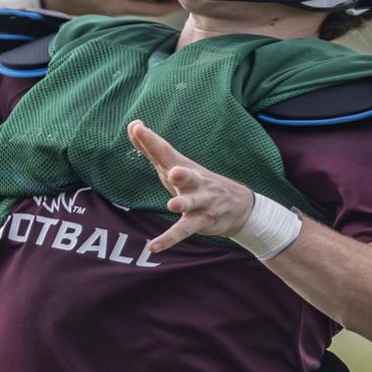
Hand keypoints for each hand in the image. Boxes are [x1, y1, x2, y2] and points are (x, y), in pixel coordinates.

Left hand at [128, 120, 256, 253]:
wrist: (239, 205)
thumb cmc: (198, 183)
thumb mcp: (177, 165)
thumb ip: (153, 149)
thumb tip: (133, 125)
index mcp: (183, 167)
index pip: (166, 152)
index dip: (152, 141)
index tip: (137, 128)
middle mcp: (194, 182)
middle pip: (188, 175)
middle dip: (182, 173)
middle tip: (173, 171)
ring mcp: (201, 202)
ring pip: (192, 203)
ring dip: (184, 203)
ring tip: (173, 205)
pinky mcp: (202, 221)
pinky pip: (183, 231)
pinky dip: (168, 239)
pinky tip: (153, 246)